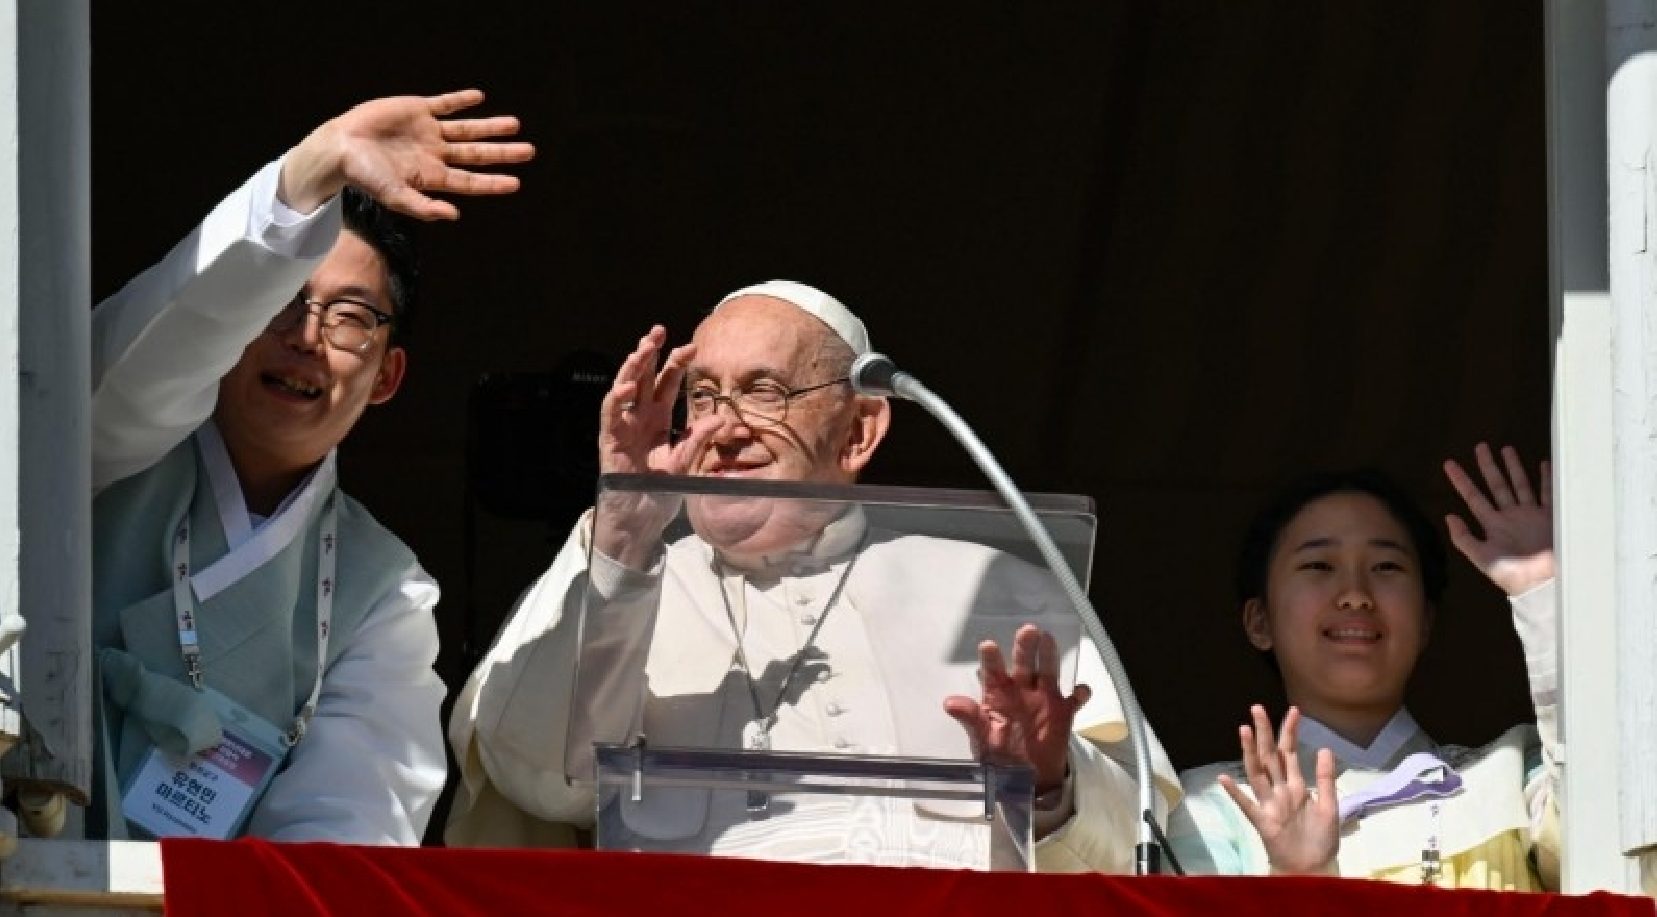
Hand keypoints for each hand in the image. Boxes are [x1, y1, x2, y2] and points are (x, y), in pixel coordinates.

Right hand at [279, 89, 534, 219]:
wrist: (340, 147)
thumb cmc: (365, 176)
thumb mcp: (395, 196)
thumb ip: (424, 207)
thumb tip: (456, 216)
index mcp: (433, 176)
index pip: (471, 181)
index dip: (493, 182)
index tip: (517, 183)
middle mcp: (435, 154)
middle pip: (477, 154)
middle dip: (503, 153)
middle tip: (530, 151)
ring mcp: (427, 131)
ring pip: (466, 129)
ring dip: (490, 127)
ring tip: (515, 125)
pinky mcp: (416, 109)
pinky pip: (444, 104)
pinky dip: (460, 101)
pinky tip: (478, 98)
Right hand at [592, 326, 719, 565]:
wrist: (641, 516)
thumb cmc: (660, 489)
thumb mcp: (685, 462)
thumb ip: (699, 440)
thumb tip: (721, 419)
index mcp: (658, 418)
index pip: (667, 382)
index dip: (677, 364)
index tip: (693, 347)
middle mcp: (639, 416)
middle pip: (643, 377)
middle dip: (649, 353)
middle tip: (658, 331)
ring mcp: (623, 426)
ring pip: (624, 388)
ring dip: (631, 368)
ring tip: (641, 350)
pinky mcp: (610, 440)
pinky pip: (610, 415)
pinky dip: (615, 400)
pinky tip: (626, 387)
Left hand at [943, 624, 1088, 793]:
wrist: (1025, 777)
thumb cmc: (998, 753)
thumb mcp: (981, 739)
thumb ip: (970, 719)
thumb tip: (950, 703)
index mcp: (997, 692)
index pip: (993, 671)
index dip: (991, 659)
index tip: (988, 646)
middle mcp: (1021, 688)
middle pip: (1023, 662)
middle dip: (1024, 646)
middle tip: (1027, 630)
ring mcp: (1044, 697)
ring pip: (1048, 670)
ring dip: (1049, 655)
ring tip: (1047, 640)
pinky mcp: (1064, 711)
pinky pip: (1075, 699)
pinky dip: (1080, 693)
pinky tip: (1080, 691)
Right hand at [1217, 705, 1338, 875]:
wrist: (1314, 869)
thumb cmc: (1321, 840)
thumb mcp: (1331, 807)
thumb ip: (1326, 780)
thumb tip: (1325, 748)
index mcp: (1296, 785)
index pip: (1290, 752)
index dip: (1290, 732)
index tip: (1293, 709)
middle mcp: (1280, 790)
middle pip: (1270, 756)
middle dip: (1264, 732)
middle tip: (1257, 708)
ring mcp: (1270, 804)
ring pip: (1257, 773)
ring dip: (1250, 752)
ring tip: (1243, 730)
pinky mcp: (1263, 822)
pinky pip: (1247, 805)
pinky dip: (1236, 793)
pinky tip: (1224, 779)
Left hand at [1443, 443, 1554, 596]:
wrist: (1543, 584)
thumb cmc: (1513, 574)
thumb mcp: (1482, 557)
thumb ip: (1464, 538)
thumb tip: (1448, 516)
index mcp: (1493, 524)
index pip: (1473, 496)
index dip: (1461, 481)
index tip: (1448, 464)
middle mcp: (1511, 516)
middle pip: (1497, 485)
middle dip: (1488, 466)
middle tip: (1480, 446)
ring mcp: (1531, 515)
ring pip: (1520, 484)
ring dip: (1513, 467)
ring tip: (1506, 449)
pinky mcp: (1551, 517)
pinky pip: (1548, 493)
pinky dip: (1546, 478)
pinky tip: (1544, 464)